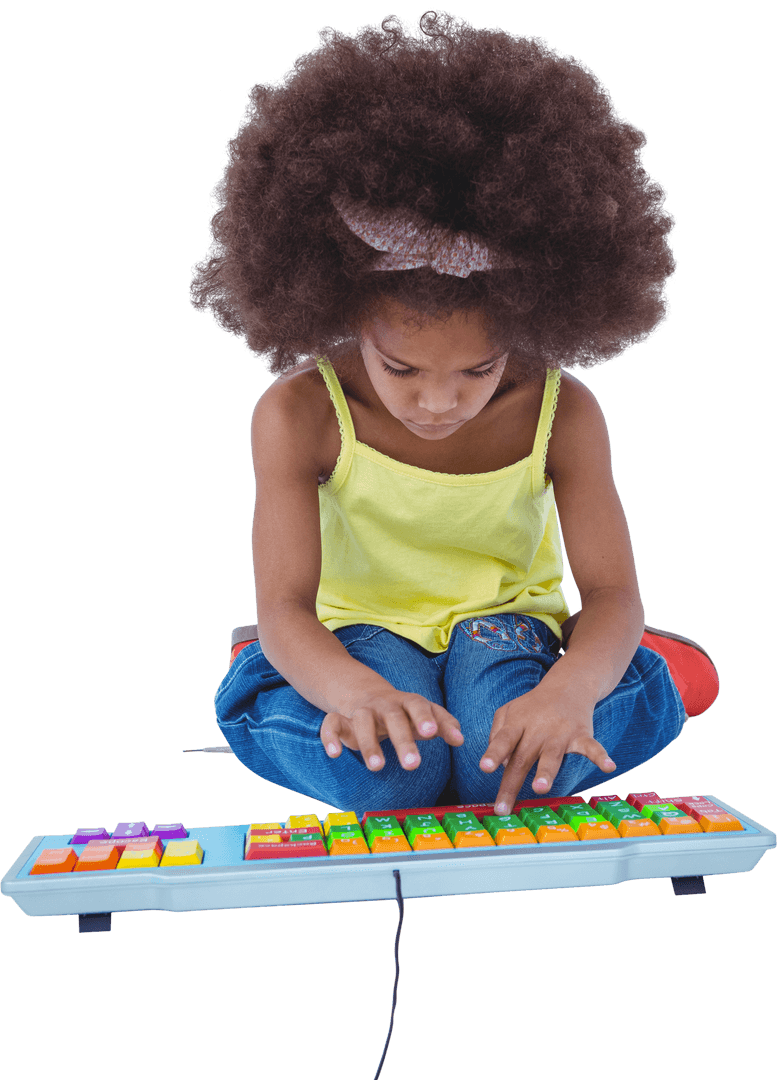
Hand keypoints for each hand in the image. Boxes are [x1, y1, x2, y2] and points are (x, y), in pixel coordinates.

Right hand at [320, 688, 463, 770]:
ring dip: (370, 744)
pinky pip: (331, 724)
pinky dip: (331, 738)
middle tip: (413, 764)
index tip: (433, 733)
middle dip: (403, 740)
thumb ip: (442, 724)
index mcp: (407, 702)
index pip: (418, 706)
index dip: (426, 718)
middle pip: (393, 717)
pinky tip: (335, 754)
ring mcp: (362, 711)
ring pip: (363, 721)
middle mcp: (384, 705)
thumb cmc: (401, 711)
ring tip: (378, 767)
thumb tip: (461, 739)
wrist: (364, 692)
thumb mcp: (422, 714)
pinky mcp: (341, 720)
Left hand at [479, 682, 616, 814]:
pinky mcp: (582, 735)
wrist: (568, 686)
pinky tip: (609, 766)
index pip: (503, 740)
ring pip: (552, 756)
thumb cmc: (533, 706)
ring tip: (541, 788)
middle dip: (512, 783)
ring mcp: (560, 733)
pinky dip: (601, 757)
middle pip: (523, 758)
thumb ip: (497, 735)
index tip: (484, 768)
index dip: (494, 754)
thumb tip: (500, 765)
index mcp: (518, 723)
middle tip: (503, 808)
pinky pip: (592, 748)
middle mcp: (538, 729)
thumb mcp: (507, 712)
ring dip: (546, 772)